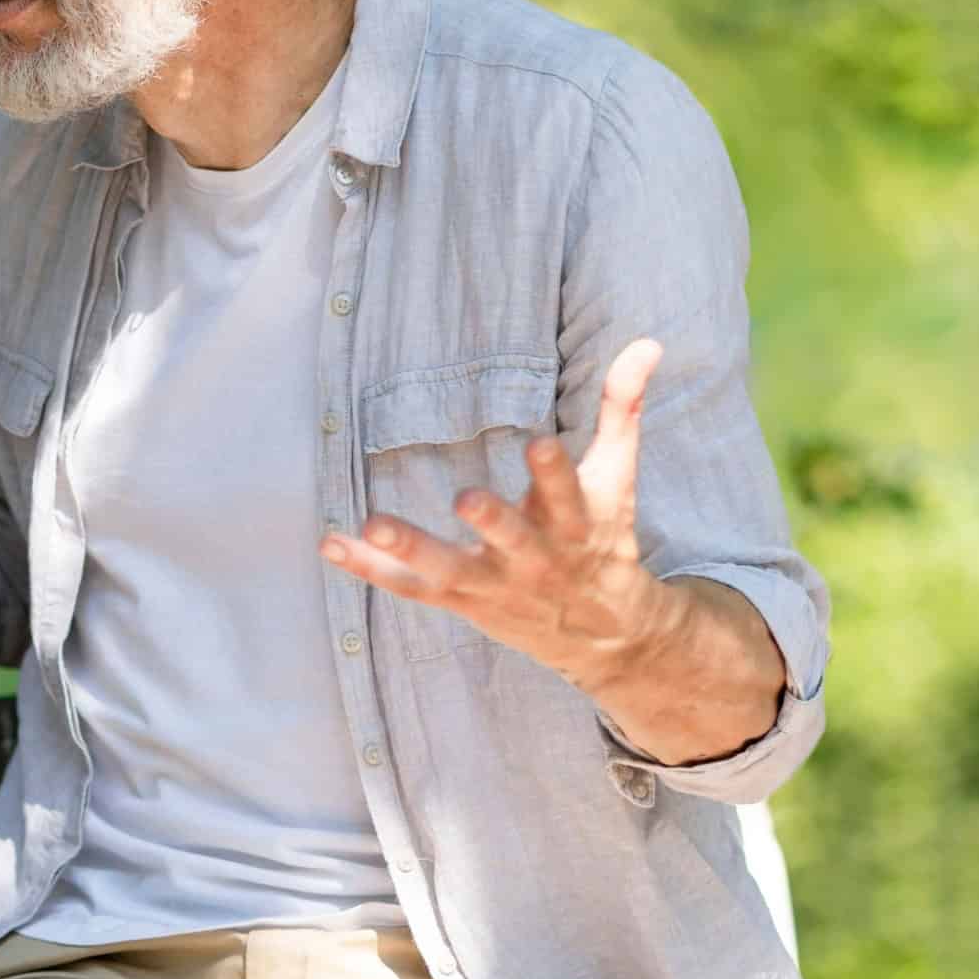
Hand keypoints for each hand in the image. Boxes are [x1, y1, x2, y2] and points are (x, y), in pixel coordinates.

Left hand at [321, 339, 680, 691]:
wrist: (607, 634)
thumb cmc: (604, 537)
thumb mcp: (618, 477)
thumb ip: (623, 408)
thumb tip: (647, 343)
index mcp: (575, 523)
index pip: (567, 493)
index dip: (552, 472)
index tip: (538, 444)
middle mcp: (535, 557)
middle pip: (512, 538)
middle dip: (492, 521)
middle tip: (465, 498)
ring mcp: (494, 583)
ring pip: (450, 569)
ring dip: (412, 548)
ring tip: (374, 522)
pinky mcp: (460, 600)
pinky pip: (410, 587)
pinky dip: (371, 568)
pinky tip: (331, 543)